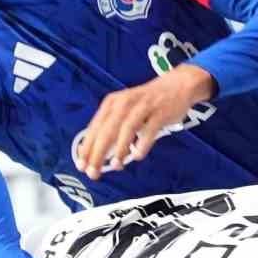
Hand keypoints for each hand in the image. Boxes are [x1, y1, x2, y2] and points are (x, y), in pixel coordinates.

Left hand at [76, 63, 215, 180]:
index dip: (87, 148)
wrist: (177, 85)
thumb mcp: (124, 110)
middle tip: (94, 171)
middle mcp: (124, 103)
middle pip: (107, 130)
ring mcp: (143, 107)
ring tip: (116, 165)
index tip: (81, 165)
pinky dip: (143, 143)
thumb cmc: (147, 103)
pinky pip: (149, 129)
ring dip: (120, 149)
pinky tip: (138, 155)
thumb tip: (97, 154)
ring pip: (127, 129)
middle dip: (98, 153)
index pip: (95, 128)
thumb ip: (112, 129)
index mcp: (112, 104)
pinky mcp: (160, 112)